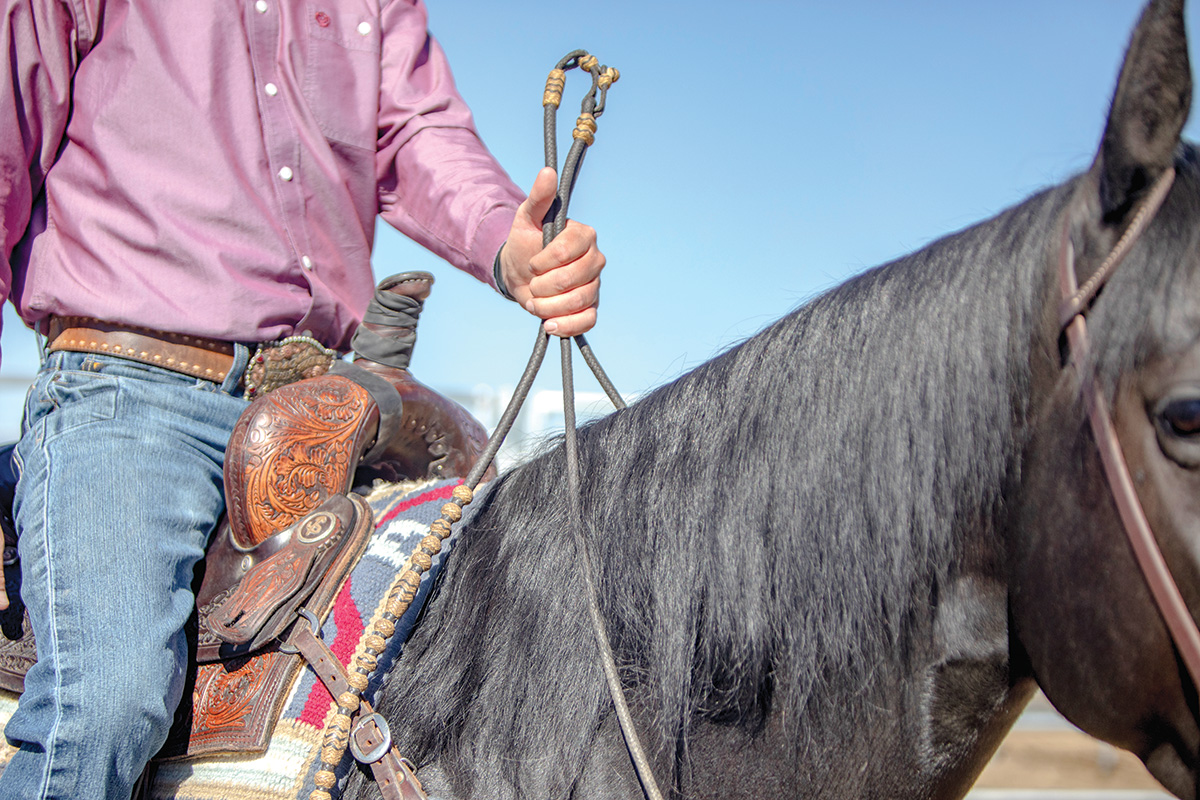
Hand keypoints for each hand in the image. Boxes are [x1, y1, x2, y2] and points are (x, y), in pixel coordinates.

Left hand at [499, 167, 604, 336]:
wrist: (519, 274)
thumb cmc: (525, 243)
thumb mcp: (526, 219)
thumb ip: (538, 198)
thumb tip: (547, 172)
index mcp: (584, 235)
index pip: (569, 250)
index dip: (546, 261)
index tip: (532, 262)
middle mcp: (595, 260)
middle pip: (575, 278)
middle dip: (544, 286)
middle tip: (531, 283)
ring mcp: (594, 285)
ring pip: (580, 301)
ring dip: (550, 307)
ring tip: (533, 302)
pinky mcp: (590, 308)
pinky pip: (587, 321)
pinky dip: (567, 326)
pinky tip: (548, 324)